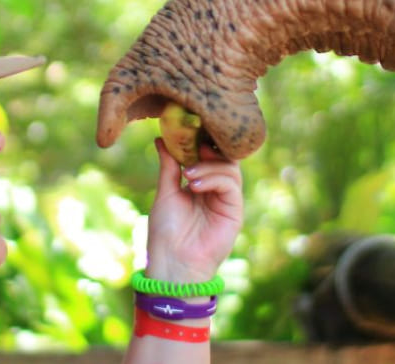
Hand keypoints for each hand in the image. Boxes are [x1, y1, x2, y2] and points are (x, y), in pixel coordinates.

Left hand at [145, 138, 242, 283]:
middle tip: (194, 146)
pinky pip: (231, 185)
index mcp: (200, 184)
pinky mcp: (234, 211)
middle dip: (210, 148)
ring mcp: (227, 200)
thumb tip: (160, 138)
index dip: (202, 141)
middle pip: (224, 158)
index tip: (189, 130)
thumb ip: (169, 166)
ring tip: (188, 175)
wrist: (172, 263)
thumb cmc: (165, 232)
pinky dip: (214, 179)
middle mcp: (216, 190)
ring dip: (208, 166)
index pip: (209, 155)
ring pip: (229, 168)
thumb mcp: (165, 193)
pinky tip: (195, 185)